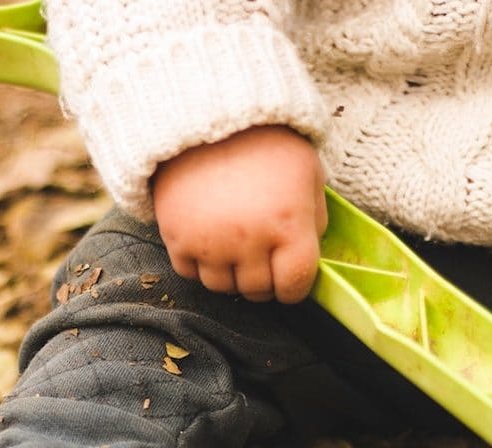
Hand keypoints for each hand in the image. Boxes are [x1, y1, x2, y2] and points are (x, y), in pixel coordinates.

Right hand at [151, 125, 327, 303]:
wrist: (204, 113)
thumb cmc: (263, 140)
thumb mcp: (308, 171)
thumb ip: (315, 217)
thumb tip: (309, 253)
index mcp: (289, 224)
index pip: (295, 285)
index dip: (294, 287)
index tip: (290, 278)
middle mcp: (249, 240)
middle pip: (257, 291)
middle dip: (264, 281)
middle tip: (262, 258)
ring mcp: (210, 242)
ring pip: (222, 287)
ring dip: (231, 274)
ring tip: (234, 246)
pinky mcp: (176, 238)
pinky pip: (190, 273)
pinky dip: (200, 263)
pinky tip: (209, 238)